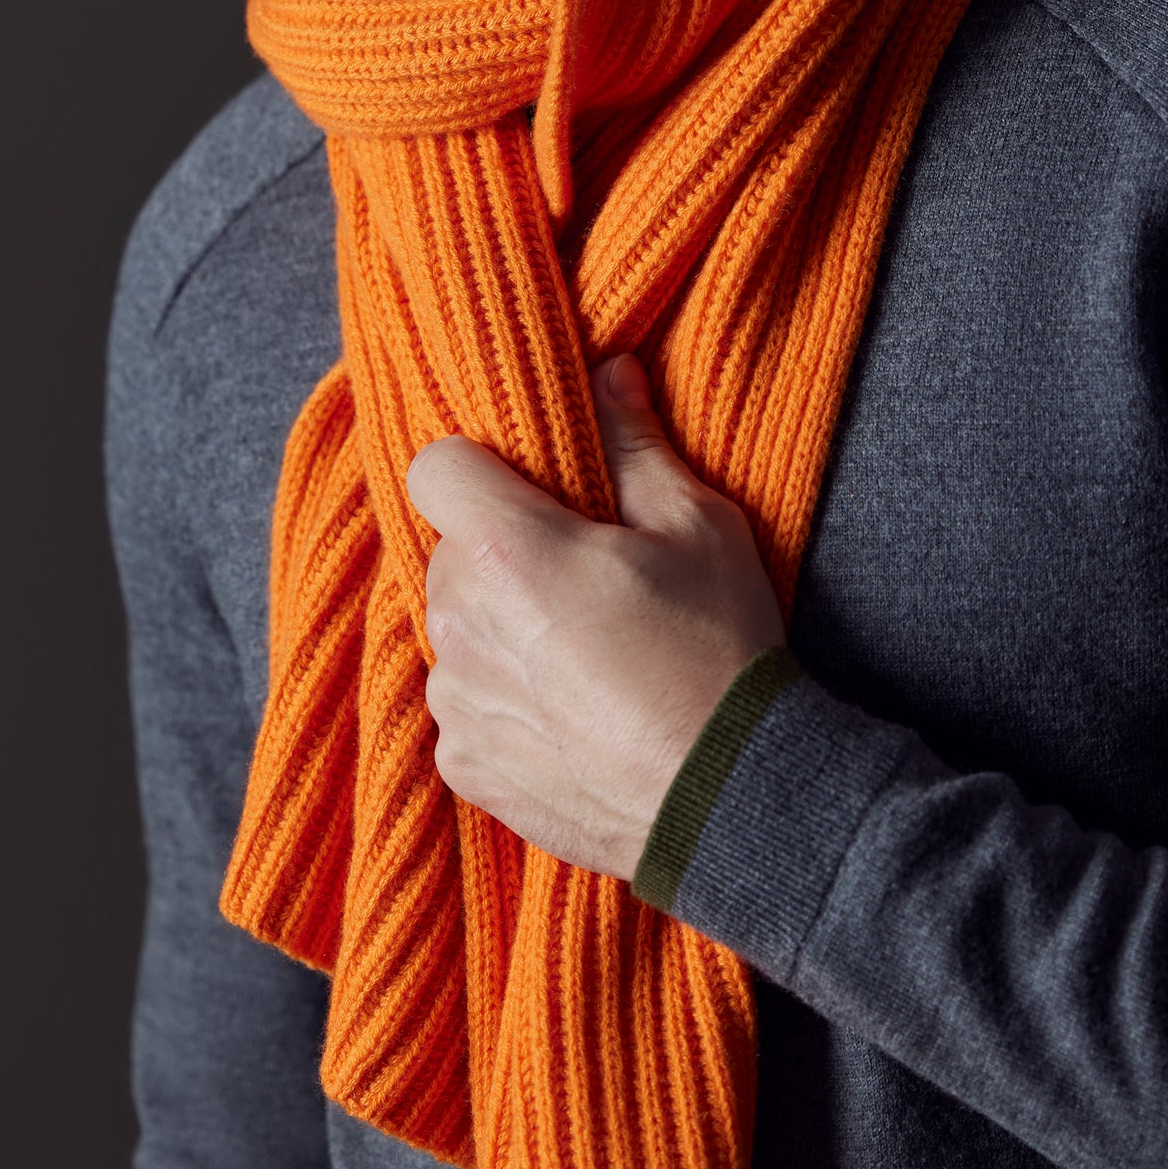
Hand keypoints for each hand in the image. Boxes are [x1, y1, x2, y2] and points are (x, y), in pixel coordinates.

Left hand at [407, 354, 785, 879]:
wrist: (733, 800)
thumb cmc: (720, 651)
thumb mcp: (699, 526)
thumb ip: (635, 442)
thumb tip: (609, 368)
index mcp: (506, 550)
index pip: (434, 466)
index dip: (480, 467)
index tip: (531, 489)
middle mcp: (460, 622)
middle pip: (449, 550)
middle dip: (500, 552)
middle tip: (581, 577)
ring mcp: (455, 702)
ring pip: (455, 627)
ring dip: (499, 628)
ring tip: (584, 656)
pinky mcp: (464, 766)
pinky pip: (465, 705)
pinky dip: (504, 702)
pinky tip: (574, 714)